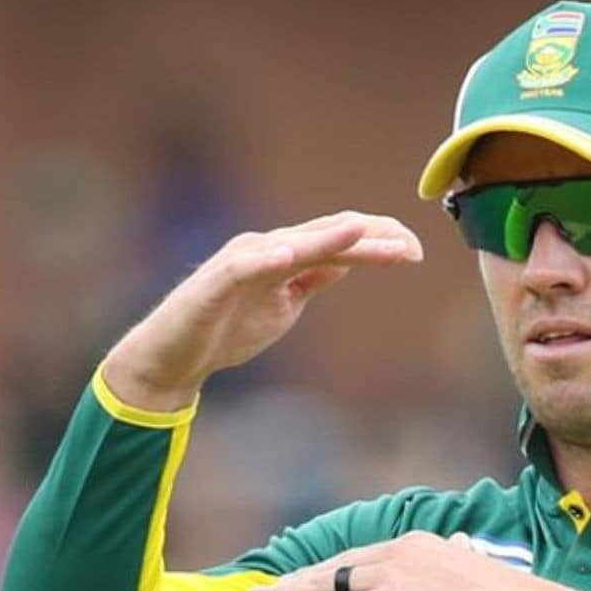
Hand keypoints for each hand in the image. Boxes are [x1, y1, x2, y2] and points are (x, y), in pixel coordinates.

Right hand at [104, 212, 423, 409]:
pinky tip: (286, 255)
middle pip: (325, 237)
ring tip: (361, 233)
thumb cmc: (227, 328)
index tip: (416, 252)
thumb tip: (347, 260)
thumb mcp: (285, 303)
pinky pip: (243, 267)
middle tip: (411, 246)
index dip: (378, 242)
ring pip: (292, 245)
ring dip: (328, 239)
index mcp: (286, 257)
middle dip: (370, 238)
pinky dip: (264, 259)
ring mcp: (241, 263)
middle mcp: (266, 250)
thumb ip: (312, 278)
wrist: (174, 358)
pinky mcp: (216, 283)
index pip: (339, 241)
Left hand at [246, 532, 590, 590]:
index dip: (335, 568)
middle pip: (337, 564)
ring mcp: (390, 577)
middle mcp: (399, 552)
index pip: (365, 557)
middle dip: (301, 576)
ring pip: (325, 584)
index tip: (315, 578)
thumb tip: (462, 548)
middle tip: (269, 586)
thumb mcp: (480, 574)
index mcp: (419, 544)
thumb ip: (460, 563)